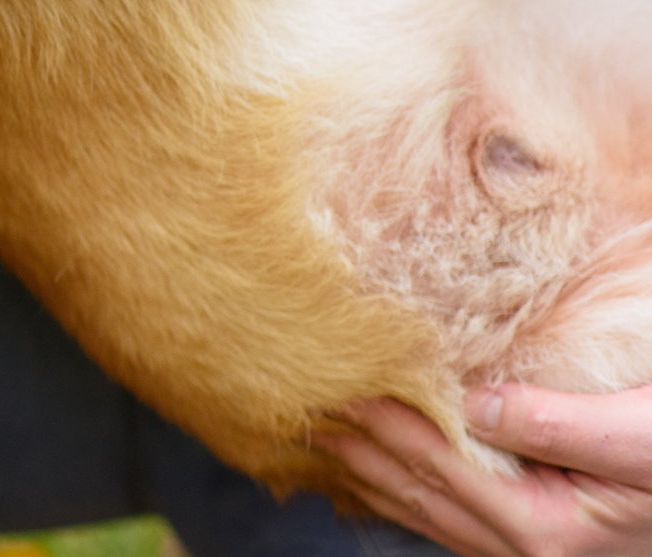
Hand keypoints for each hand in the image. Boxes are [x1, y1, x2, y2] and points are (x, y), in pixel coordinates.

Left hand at [312, 390, 651, 556]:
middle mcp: (530, 552)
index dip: (383, 421)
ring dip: (376, 476)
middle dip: (360, 450)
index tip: (336, 381)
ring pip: (434, 515)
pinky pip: (461, 527)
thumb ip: (554, 424)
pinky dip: (417, 500)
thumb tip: (472, 401)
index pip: (438, 464)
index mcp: (545, 528)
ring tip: (326, 437)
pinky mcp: (547, 547)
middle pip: (421, 494)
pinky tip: (391, 479)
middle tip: (302, 405)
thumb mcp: (638, 440)